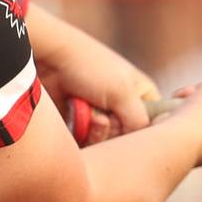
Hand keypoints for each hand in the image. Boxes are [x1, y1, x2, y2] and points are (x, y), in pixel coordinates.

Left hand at [31, 8, 157, 144]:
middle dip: (114, 131)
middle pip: (127, 137)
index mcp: (141, 93)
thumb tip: (136, 142)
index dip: (142, 131)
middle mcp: (122, 104)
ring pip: (106, 141)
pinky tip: (78, 114)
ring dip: (97, 131)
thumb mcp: (123, 93)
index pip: (152, 124)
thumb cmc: (90, 68)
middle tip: (104, 117)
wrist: (49, 59)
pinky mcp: (80, 121)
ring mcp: (101, 112)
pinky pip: (87, 140)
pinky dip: (83, 131)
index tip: (129, 125)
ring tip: (90, 115)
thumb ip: (139, 122)